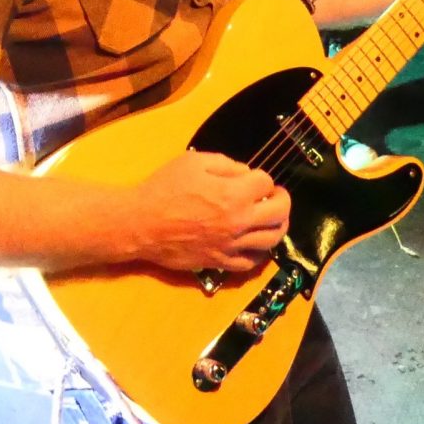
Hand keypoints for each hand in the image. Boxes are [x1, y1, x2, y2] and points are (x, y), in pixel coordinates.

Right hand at [127, 151, 289, 275]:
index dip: (261, 178)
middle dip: (282, 200)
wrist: (141, 223)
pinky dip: (260, 252)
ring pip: (271, 240)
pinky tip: (255, 243)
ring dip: (277, 226)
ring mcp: (231, 245)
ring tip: (273, 219)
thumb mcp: (193, 161)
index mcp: (234, 194)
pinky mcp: (220, 261)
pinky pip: (251, 262)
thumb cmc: (164, 188)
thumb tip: (245, 174)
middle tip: (276, 196)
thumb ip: (226, 164)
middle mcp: (239, 222)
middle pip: (280, 213)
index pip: (266, 183)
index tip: (252, 178)